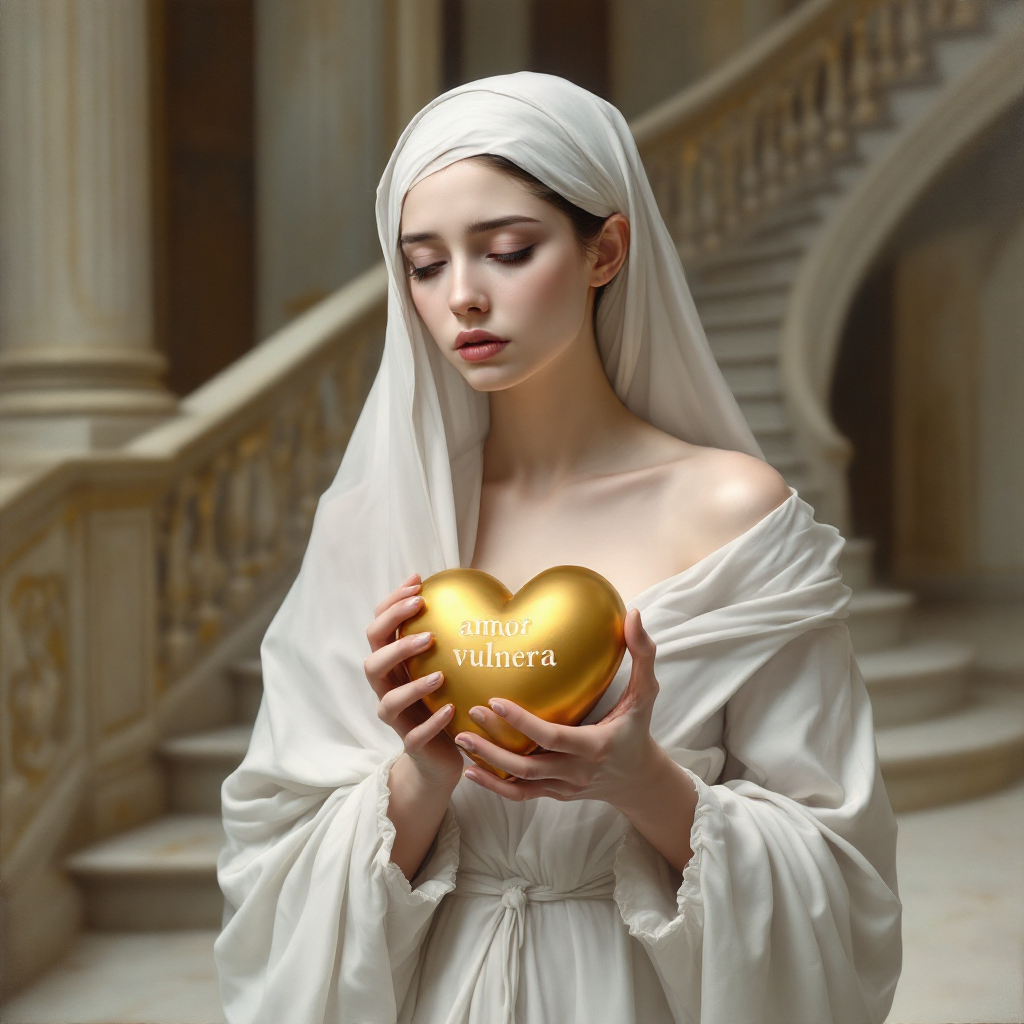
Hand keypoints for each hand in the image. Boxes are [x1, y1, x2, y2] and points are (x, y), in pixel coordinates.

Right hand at [364, 574, 463, 790]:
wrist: (440, 757)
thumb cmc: (443, 700)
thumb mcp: (442, 664)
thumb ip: (443, 635)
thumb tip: (466, 590)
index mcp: (392, 666)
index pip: (378, 629)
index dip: (390, 604)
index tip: (416, 583)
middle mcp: (387, 690)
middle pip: (373, 659)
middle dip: (393, 633)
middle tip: (421, 614)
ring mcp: (397, 719)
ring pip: (387, 700)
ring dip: (412, 684)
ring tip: (440, 674)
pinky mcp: (412, 745)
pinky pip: (414, 735)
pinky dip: (431, 722)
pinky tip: (451, 708)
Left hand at [455, 609, 697, 871]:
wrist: (639, 779)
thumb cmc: (639, 728)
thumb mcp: (647, 693)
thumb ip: (643, 654)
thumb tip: (633, 614)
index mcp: (595, 746)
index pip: (553, 737)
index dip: (523, 722)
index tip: (495, 700)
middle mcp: (577, 771)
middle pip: (528, 765)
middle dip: (493, 746)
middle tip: (468, 717)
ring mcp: (564, 787)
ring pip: (520, 783)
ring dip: (488, 764)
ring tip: (459, 741)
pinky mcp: (555, 794)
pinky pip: (521, 794)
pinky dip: (495, 786)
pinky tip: (471, 770)